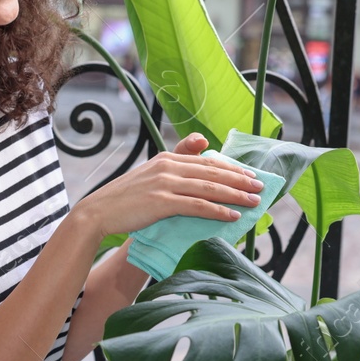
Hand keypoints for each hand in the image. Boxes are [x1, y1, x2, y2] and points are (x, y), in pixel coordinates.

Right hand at [70, 133, 265, 240]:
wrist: (99, 212)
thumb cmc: (125, 198)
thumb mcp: (150, 175)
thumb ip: (175, 161)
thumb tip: (203, 144)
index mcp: (166, 158)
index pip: (206, 161)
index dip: (231, 168)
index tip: (249, 175)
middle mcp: (168, 167)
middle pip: (212, 172)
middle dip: (240, 179)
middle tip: (260, 186)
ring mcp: (164, 184)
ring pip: (209, 188)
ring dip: (235, 195)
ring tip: (254, 201)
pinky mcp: (161, 202)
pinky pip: (197, 206)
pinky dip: (218, 210)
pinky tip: (233, 215)